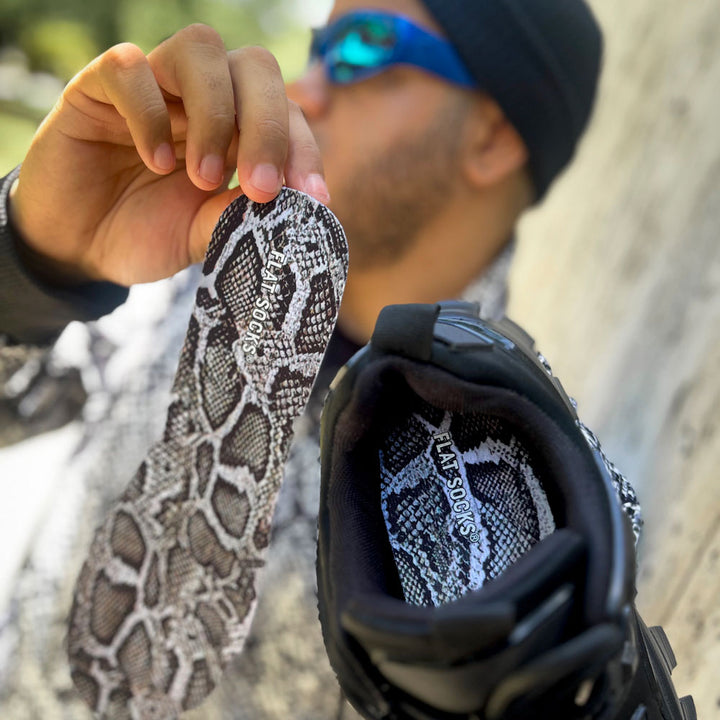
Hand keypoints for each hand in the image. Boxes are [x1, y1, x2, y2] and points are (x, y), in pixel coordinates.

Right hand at [8, 24, 328, 285]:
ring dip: (214, 112)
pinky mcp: (98, 87)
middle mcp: (202, 98)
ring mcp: (154, 86)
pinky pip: (128, 67)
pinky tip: (155, 162)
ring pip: (200, 49)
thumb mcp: (204, 234)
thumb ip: (241, 216)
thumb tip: (292, 204)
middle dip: (268, 126)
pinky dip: (149, 113)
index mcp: (238, 130)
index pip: (288, 114)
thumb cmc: (148, 233)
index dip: (304, 150)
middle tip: (262, 186)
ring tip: (203, 176)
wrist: (80, 246)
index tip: (314, 198)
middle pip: (255, 67)